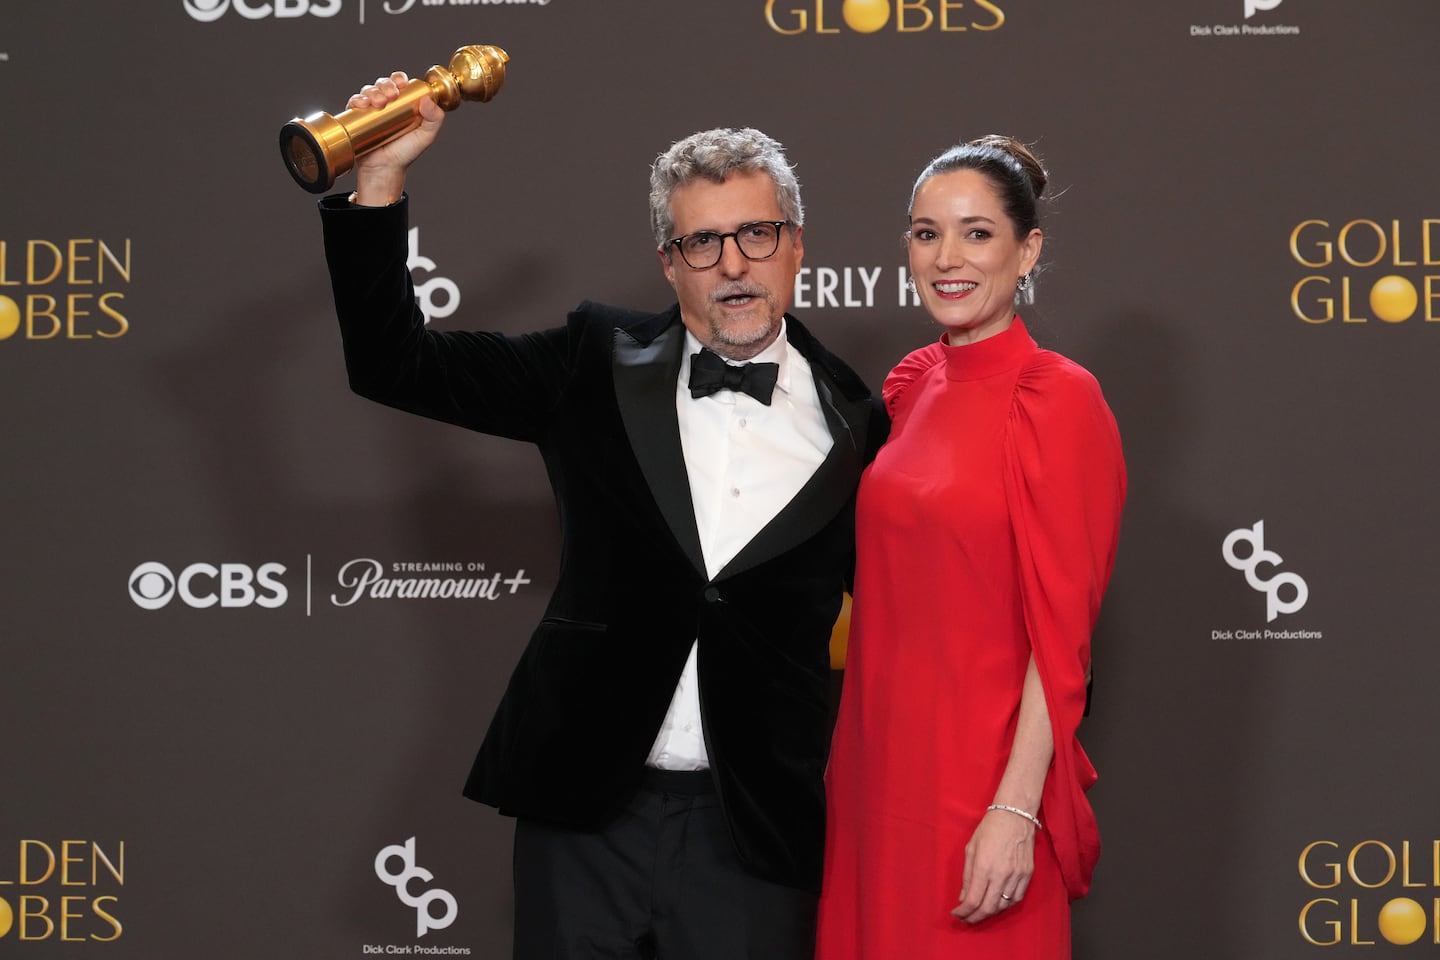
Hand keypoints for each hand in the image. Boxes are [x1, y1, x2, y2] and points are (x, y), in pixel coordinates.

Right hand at [348, 71, 445, 203]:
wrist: (385, 168)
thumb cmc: (405, 153)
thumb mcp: (426, 136)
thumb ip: (435, 119)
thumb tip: (427, 100)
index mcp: (403, 104)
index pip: (401, 83)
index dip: (400, 79)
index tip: (402, 84)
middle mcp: (387, 104)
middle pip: (384, 83)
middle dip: (386, 85)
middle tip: (391, 96)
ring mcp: (372, 109)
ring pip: (370, 90)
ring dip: (373, 91)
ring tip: (379, 103)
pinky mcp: (357, 116)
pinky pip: (355, 101)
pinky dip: (358, 99)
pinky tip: (364, 104)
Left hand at [950, 808, 1035, 923]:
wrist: (1015, 816)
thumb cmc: (989, 829)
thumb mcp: (971, 849)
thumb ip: (967, 876)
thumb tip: (964, 898)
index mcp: (983, 866)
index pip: (973, 900)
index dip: (963, 912)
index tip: (956, 913)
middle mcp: (1001, 874)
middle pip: (988, 908)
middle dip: (974, 917)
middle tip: (966, 919)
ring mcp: (1016, 876)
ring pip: (1003, 906)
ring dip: (989, 912)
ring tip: (979, 911)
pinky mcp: (1027, 875)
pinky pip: (1016, 898)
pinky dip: (1005, 905)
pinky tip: (997, 903)